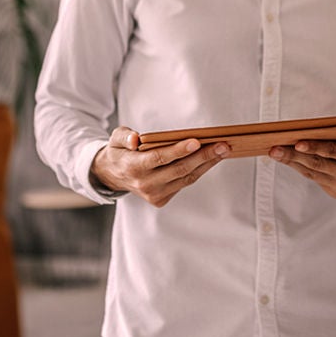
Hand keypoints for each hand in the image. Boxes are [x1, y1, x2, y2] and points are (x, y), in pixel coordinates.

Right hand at [91, 126, 229, 207]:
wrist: (112, 175)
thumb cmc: (120, 151)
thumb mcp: (116, 138)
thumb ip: (124, 137)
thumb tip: (135, 139)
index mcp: (132, 167)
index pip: (159, 158)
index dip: (178, 150)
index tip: (196, 141)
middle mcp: (144, 184)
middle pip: (179, 169)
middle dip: (203, 156)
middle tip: (222, 145)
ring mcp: (154, 194)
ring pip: (186, 178)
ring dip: (206, 164)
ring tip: (223, 150)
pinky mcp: (161, 199)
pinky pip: (184, 183)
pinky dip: (199, 171)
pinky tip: (211, 159)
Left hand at [270, 139, 335, 197]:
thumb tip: (307, 128)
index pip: (332, 150)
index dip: (314, 147)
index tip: (296, 142)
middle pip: (317, 164)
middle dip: (293, 156)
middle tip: (274, 149)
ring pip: (312, 172)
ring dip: (291, 162)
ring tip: (275, 153)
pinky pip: (314, 179)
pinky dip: (299, 168)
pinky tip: (287, 160)